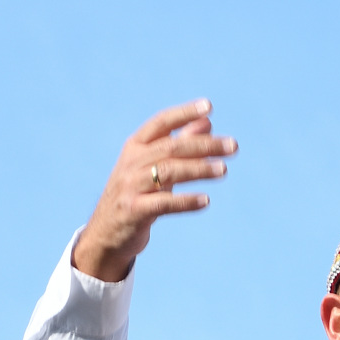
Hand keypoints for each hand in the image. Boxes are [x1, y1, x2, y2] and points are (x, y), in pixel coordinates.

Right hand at [72, 100, 237, 282]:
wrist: (106, 233)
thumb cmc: (136, 194)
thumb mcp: (154, 167)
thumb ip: (179, 144)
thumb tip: (207, 122)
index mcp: (135, 147)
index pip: (161, 123)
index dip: (184, 113)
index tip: (208, 106)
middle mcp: (131, 162)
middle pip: (171, 147)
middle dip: (205, 145)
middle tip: (233, 146)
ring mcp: (130, 186)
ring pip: (169, 172)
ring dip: (199, 169)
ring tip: (224, 170)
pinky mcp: (133, 210)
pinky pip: (164, 203)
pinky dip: (186, 201)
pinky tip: (206, 201)